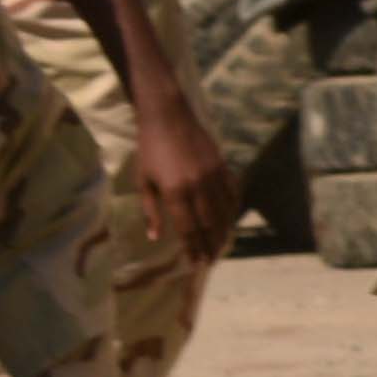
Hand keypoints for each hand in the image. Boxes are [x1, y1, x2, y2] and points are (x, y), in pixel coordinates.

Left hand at [138, 91, 238, 273]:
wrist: (167, 115)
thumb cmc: (149, 147)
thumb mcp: (143, 180)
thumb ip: (150, 210)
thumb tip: (154, 237)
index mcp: (175, 192)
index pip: (188, 228)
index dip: (193, 247)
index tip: (197, 262)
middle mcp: (197, 187)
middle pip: (209, 224)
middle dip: (211, 245)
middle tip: (211, 260)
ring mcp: (213, 176)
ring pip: (223, 211)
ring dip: (223, 231)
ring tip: (222, 246)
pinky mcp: (222, 166)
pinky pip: (232, 192)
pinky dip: (233, 208)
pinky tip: (230, 219)